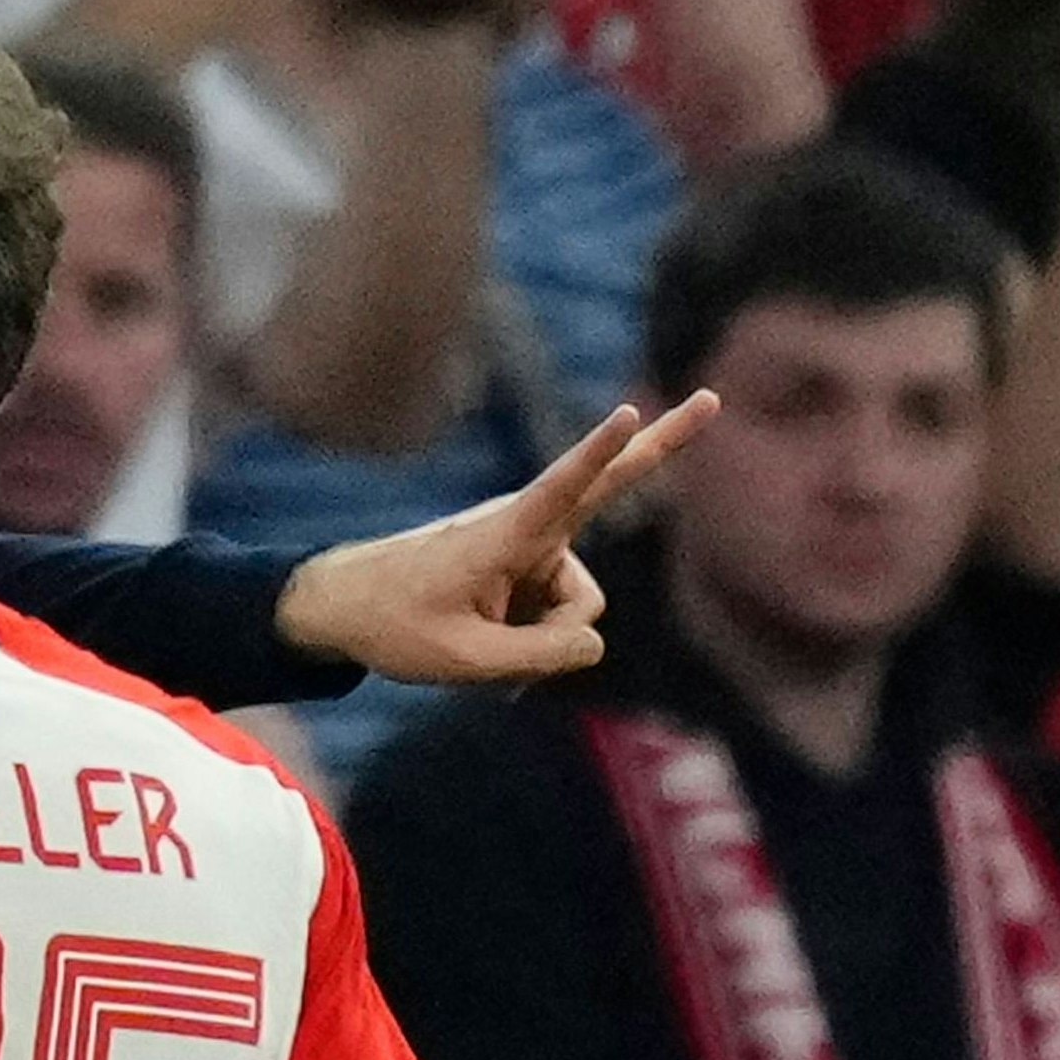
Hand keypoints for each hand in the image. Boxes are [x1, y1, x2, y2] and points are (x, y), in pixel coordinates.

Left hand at [274, 393, 717, 683]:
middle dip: (663, 446)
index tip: (628, 414)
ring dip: (543, 641)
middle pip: (610, 488)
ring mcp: (534, 547)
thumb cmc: (396, 626)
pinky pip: (558, 616)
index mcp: (506, 533)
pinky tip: (494, 653)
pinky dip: (533, 641)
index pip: (563, 487)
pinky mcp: (531, 567)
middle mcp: (529, 528)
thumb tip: (596, 642)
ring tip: (484, 651)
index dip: (599, 454)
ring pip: (577, 607)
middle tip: (713, 399)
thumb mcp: (467, 660)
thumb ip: (543, 656)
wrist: (346, 610)